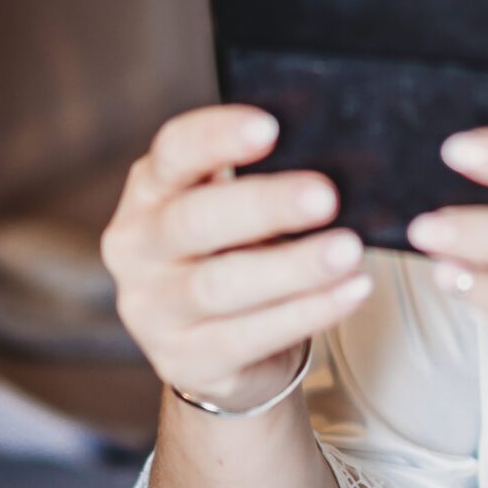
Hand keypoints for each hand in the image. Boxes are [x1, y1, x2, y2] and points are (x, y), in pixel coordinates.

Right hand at [101, 106, 374, 412]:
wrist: (222, 346)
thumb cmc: (239, 252)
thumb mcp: (238, 209)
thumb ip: (268, 179)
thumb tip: (340, 157)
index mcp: (151, 189)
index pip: (174, 151)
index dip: (217, 137)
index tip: (270, 127)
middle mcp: (137, 246)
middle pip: (194, 220)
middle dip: (264, 206)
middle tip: (325, 196)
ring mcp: (151, 308)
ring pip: (220, 284)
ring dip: (292, 267)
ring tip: (347, 251)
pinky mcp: (182, 360)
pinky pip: (247, 336)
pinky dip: (306, 312)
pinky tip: (351, 292)